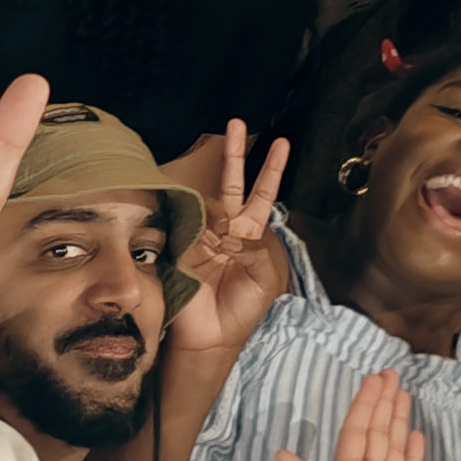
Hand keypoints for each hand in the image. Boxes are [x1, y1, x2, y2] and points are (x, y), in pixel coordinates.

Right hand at [170, 118, 289, 373]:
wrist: (211, 337)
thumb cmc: (242, 309)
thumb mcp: (264, 277)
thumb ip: (258, 247)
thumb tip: (240, 226)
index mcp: (250, 235)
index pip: (262, 195)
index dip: (270, 170)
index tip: (281, 142)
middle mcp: (225, 229)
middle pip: (231, 184)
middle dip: (235, 155)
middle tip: (237, 122)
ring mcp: (201, 235)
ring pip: (206, 199)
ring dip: (209, 188)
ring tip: (221, 192)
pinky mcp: (179, 247)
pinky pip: (182, 222)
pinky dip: (186, 213)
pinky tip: (193, 215)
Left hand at [276, 367, 425, 460]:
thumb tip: (281, 452)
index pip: (356, 433)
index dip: (365, 405)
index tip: (374, 380)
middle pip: (378, 433)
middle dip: (384, 403)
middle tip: (391, 374)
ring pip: (395, 448)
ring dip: (399, 421)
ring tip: (404, 394)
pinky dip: (415, 455)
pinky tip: (417, 435)